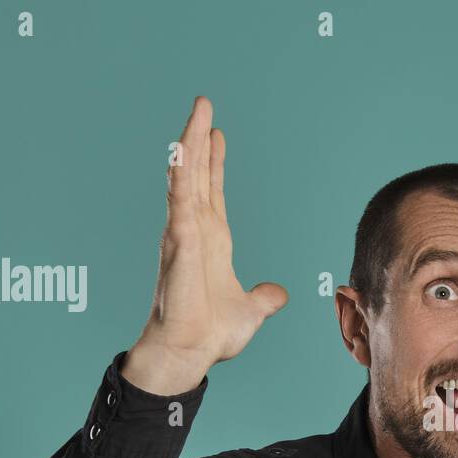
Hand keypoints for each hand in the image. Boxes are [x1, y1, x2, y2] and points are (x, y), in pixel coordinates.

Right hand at [124, 96, 287, 394]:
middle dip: (198, 139)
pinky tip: (181, 150)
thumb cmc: (209, 335)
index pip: (211, 191)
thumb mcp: (251, 310)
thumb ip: (264, 298)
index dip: (212, 162)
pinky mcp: (180, 244)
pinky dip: (180, 175)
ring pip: (185, 179)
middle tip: (203, 104)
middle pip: (195, 174)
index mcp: (211, 242)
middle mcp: (195, 232)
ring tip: (196, 113)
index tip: (216, 133)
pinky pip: (179, 202)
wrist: (190, 354)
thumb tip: (279, 294)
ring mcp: (184, 235)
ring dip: (189, 144)